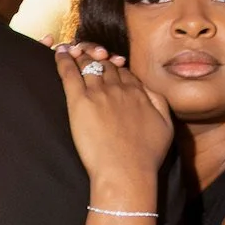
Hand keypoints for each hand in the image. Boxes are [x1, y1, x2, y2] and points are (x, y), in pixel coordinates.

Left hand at [54, 44, 173, 188]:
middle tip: (89, 57)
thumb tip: (149, 89)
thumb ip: (159, 102)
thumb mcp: (166, 126)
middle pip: (105, 65)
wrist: (127, 172)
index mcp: (138, 93)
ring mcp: (99, 93)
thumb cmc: (147, 157)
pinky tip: (59, 52)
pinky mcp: (80, 102)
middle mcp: (119, 88)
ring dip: (81, 56)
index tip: (109, 69)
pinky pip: (69, 73)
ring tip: (73, 51)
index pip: (123, 72)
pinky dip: (63, 59)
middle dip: (97, 58)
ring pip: (88, 65)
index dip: (115, 68)